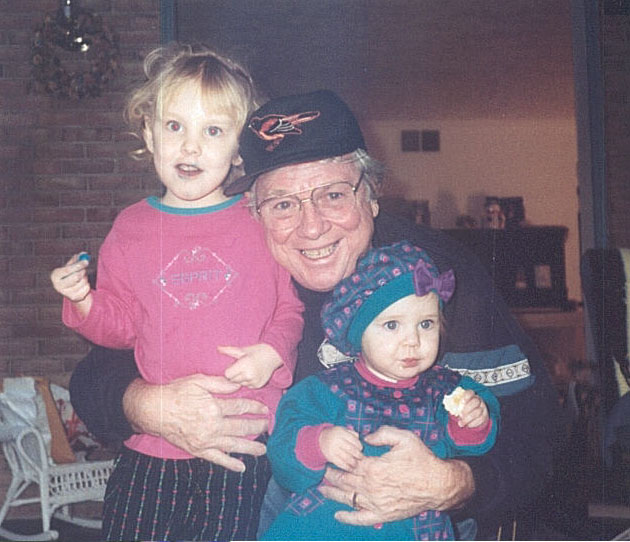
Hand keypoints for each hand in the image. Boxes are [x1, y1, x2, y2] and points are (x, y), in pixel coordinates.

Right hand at [50, 254, 91, 313]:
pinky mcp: (74, 298)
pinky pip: (86, 288)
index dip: (78, 265)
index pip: (67, 270)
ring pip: (82, 282)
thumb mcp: (71, 267)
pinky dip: (87, 285)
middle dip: (83, 272)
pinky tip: (82, 285)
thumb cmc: (70, 275)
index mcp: (55, 276)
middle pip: (76, 277)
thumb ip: (76, 260)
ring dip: (85, 278)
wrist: (71, 291)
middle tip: (85, 269)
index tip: (86, 261)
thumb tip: (83, 254)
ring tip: (82, 278)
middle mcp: (57, 285)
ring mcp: (66, 293)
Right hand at [123, 374, 269, 471]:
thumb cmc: (175, 392)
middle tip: (267, 427)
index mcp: (213, 407)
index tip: (264, 409)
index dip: (255, 408)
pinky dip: (230, 464)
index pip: (240, 408)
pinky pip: (217, 459)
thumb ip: (220, 384)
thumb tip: (238, 385)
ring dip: (250, 448)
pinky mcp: (198, 450)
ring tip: (263, 450)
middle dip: (257, 427)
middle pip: (241, 428)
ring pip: (233, 446)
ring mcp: (205, 441)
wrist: (154, 410)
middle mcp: (212, 426)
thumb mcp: (198, 381)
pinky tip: (241, 467)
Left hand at [220, 344, 281, 388]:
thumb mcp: (243, 349)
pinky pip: (247, 386)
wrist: (274, 355)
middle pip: (233, 380)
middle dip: (235, 374)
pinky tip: (253, 374)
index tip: (235, 364)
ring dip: (241, 378)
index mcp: (244, 365)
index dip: (230, 369)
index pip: (228, 374)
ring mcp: (254, 381)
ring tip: (248, 369)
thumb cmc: (257, 350)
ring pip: (240, 383)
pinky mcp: (258, 385)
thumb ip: (229, 350)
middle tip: (242, 366)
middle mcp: (249, 375)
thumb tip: (218, 348)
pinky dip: (248, 381)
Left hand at [319, 426, 473, 525]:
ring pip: (348, 498)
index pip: (348, 463)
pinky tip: (338, 515)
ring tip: (322, 488)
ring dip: (333, 493)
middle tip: (322, 470)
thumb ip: (382, 433)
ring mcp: (376, 503)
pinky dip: (348, 518)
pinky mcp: (383, 515)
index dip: (338, 460)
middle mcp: (371, 486)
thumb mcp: (404, 438)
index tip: (329, 457)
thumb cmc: (422, 459)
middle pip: (344, 481)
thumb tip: (366, 436)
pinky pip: (361, 518)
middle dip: (331, 475)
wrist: (439, 484)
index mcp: (374, 467)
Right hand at [319, 426, 362, 470]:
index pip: (353, 440)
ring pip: (346, 457)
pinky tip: (350, 468)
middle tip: (361, 457)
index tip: (361, 449)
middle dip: (358, 454)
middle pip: (351, 449)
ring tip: (356, 464)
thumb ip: (352, 433)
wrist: (321, 439)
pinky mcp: (330, 457)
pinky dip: (346, 467)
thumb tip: (359, 439)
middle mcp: (337, 441)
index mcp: (341, 433)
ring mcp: (333, 449)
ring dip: (353, 462)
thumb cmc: (336, 435)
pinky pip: (340, 463)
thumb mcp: (343, 430)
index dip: (359, 445)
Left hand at [455, 389, 488, 427]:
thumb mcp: (459, 404)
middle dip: (467, 409)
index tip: (462, 401)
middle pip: (475, 401)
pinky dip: (473, 423)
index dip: (466, 396)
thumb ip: (454, 403)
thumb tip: (447, 403)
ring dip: (468, 419)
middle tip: (460, 415)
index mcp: (471, 395)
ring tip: (461, 423)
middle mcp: (478, 400)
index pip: (470, 392)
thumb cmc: (463, 408)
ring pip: (478, 412)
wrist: (473, 416)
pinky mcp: (485, 416)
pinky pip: (480, 419)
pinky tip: (467, 425)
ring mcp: (482, 408)